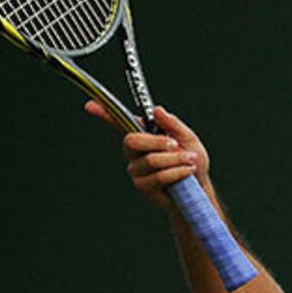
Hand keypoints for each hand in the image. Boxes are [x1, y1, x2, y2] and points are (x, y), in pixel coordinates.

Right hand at [84, 101, 209, 209]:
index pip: (121, 122)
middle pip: (132, 140)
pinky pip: (158, 176)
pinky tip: (186, 172)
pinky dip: (177, 172)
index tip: (91, 104)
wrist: (200, 188)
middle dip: (156, 142)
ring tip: (190, 161)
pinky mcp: (142, 186)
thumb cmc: (192, 161)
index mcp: (144, 135)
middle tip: (175, 144)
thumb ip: (173, 124)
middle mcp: (135, 151)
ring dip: (175, 159)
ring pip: (150, 160)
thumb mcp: (188, 138)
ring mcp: (136, 169)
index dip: (105, 113)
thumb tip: (158, 110)